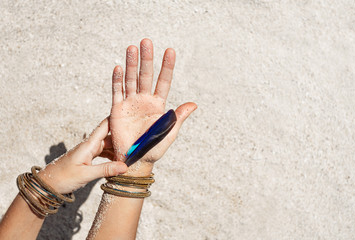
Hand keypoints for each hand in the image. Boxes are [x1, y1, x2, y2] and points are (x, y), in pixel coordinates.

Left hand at [38, 117, 127, 193]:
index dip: (116, 119)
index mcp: (88, 145)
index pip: (105, 126)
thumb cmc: (63, 177)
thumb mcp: (85, 174)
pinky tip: (119, 162)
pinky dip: (112, 157)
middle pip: (110, 137)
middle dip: (122, 137)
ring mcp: (89, 152)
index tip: (130, 114)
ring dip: (118, 149)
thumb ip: (105, 169)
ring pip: (108, 146)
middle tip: (138, 140)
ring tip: (132, 153)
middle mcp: (90, 145)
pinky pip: (104, 154)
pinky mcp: (88, 158)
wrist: (47, 185)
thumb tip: (125, 166)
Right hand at [110, 38, 196, 175]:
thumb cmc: (154, 148)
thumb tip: (194, 104)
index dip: (167, 66)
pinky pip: (117, 92)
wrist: (135, 160)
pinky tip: (118, 67)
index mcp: (158, 105)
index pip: (163, 81)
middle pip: (146, 75)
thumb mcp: (169, 132)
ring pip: (131, 79)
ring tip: (132, 48)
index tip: (170, 51)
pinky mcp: (117, 109)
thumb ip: (178, 117)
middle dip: (146, 59)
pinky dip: (117, 80)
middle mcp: (144, 100)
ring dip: (130, 64)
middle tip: (146, 41)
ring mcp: (130, 103)